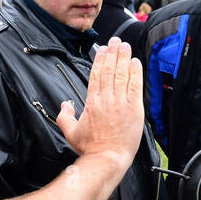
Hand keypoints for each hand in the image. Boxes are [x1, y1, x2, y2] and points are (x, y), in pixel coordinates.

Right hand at [56, 37, 143, 168]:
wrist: (107, 158)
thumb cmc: (90, 148)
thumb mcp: (70, 132)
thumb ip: (65, 116)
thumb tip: (65, 105)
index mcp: (92, 102)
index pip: (96, 74)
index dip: (100, 59)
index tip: (103, 49)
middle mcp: (106, 99)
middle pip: (109, 70)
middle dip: (113, 53)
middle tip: (116, 41)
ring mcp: (121, 103)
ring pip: (122, 74)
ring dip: (124, 58)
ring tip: (125, 46)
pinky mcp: (134, 110)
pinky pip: (135, 86)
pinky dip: (135, 73)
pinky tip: (135, 62)